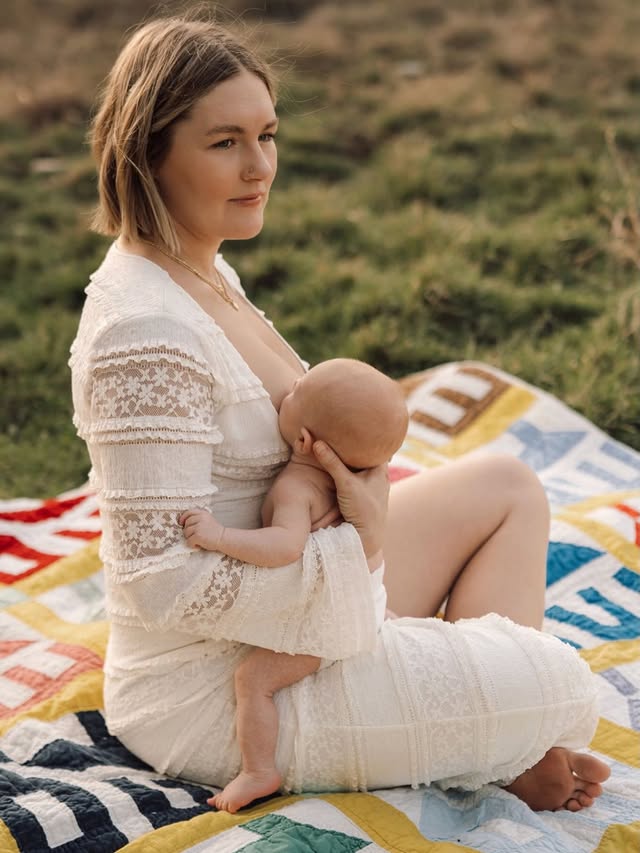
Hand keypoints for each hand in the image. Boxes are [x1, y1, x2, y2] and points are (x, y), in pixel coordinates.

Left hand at [179, 509, 224, 550]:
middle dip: (188, 530)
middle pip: (186, 524)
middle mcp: (200, 518)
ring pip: (186, 533)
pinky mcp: (198, 536)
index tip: (181, 523)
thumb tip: (184, 522)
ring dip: (190, 538)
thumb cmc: (215, 531)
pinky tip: (198, 545)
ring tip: (198, 540)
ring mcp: (198, 527)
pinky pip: (189, 541)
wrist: (224, 538)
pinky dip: (192, 545)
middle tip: (195, 535)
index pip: (188, 512)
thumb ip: (198, 518)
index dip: (183, 518)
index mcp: (203, 513)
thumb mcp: (208, 519)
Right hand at [312, 440, 388, 559]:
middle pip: (368, 455)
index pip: (376, 446)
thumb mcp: (346, 484)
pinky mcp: (365, 496)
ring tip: (342, 442)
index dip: (367, 434)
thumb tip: (316, 442)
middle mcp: (379, 476)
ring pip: (362, 467)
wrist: (367, 538)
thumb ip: (332, 463)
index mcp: (380, 469)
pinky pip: (357, 477)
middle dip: (358, 445)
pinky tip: (343, 467)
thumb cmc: (363, 510)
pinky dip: (350, 470)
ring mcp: (373, 487)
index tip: (357, 422)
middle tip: (346, 428)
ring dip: (353, 458)